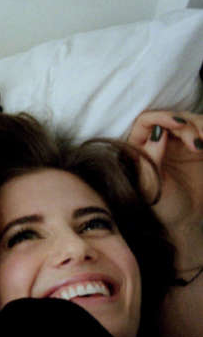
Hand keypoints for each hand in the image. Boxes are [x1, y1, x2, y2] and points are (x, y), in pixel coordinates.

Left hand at [126, 109, 202, 228]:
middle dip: (188, 128)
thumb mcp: (151, 184)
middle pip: (174, 119)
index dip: (162, 118)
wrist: (186, 218)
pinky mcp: (198, 148)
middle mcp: (159, 141)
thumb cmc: (161, 205)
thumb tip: (159, 133)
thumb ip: (152, 158)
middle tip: (198, 146)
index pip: (147, 121)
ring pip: (193, 122)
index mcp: (140, 147)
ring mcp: (180, 143)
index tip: (179, 124)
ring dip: (202, 128)